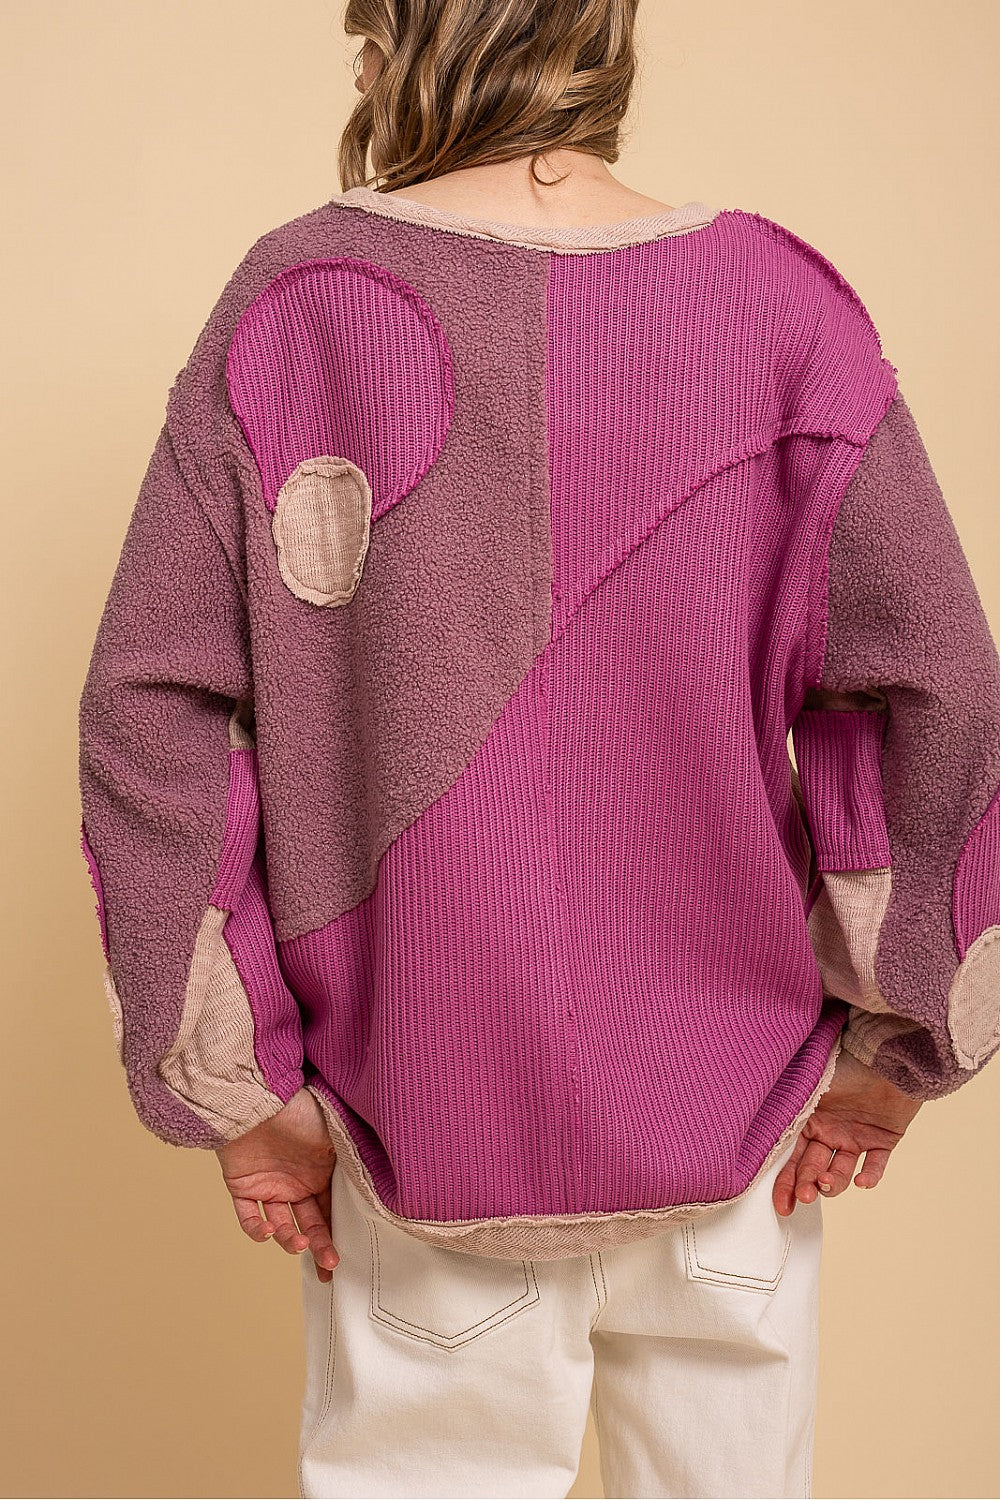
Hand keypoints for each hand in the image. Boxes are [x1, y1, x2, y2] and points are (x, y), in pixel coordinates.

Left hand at [215, 1087, 339, 1281]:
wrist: (259, 1097)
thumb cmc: (300, 1110)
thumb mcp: (337, 1133)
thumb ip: (355, 1159)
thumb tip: (383, 1181)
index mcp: (320, 1173)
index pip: (330, 1212)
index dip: (335, 1237)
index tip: (341, 1263)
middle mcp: (296, 1182)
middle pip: (309, 1224)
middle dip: (318, 1248)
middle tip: (327, 1266)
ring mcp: (269, 1185)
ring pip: (281, 1226)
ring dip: (290, 1240)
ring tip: (298, 1242)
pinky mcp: (242, 1186)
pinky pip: (248, 1217)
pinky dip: (257, 1230)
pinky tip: (269, 1231)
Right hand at [773, 1045, 922, 1215]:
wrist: (886, 1055)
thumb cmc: (845, 1062)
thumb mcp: (808, 1085)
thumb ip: (788, 1108)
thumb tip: (761, 1128)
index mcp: (808, 1119)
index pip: (792, 1157)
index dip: (786, 1181)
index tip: (782, 1204)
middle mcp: (829, 1131)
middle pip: (813, 1168)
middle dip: (807, 1185)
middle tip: (805, 1196)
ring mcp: (855, 1136)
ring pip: (841, 1172)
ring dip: (834, 1183)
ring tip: (828, 1183)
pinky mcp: (882, 1139)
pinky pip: (876, 1165)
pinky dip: (870, 1177)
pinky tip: (863, 1182)